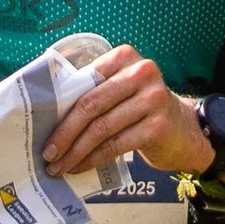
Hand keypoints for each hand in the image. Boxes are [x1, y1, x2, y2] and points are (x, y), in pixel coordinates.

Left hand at [43, 44, 211, 179]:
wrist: (183, 130)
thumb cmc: (140, 108)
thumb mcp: (120, 89)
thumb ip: (92, 89)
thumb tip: (46, 113)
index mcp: (125, 57)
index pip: (84, 82)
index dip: (59, 107)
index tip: (41, 127)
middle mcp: (141, 72)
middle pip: (90, 105)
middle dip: (64, 133)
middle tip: (47, 154)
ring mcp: (153, 99)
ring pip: (101, 128)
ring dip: (76, 151)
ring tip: (60, 165)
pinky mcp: (157, 126)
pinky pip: (115, 145)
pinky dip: (93, 158)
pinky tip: (80, 166)